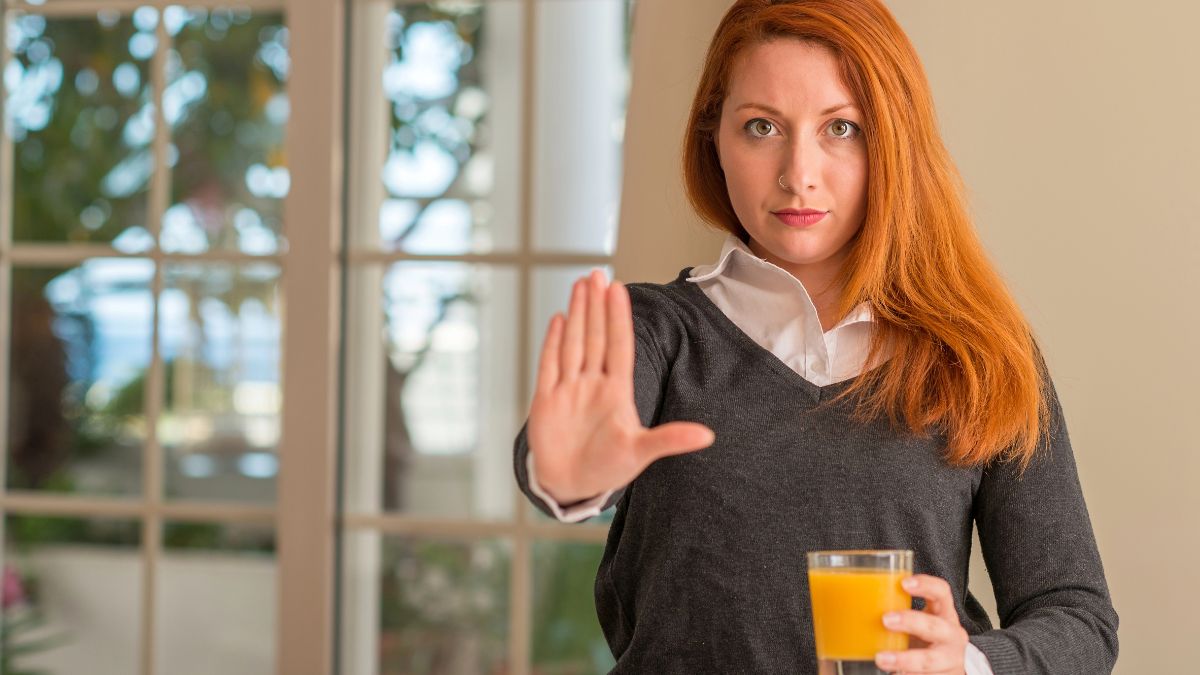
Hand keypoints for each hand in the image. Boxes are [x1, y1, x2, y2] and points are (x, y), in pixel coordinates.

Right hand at [527, 269, 715, 503]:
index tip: (620, 290)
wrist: (572, 485)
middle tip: (597, 274)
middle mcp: (593, 384)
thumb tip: (708, 436)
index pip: (619, 346)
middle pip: (595, 336)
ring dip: (577, 314)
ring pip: (573, 343)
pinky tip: (559, 319)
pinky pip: (550, 365)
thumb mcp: (641, 453)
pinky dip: (552, 343)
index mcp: (617, 392)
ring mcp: (569, 389)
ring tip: (581, 285)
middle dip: (596, 305)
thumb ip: (670, 440)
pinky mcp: (547, 401)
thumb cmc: (608, 468)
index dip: (618, 318)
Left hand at [875, 574, 968, 674]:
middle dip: (911, 622)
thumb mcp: (917, 623)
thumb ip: (896, 612)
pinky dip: (906, 674)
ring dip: (904, 659)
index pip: (941, 592)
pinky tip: (893, 673)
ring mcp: (951, 660)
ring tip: (881, 659)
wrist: (947, 669)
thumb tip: (847, 602)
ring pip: (929, 660)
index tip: (904, 583)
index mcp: (944, 614)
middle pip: (935, 626)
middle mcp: (951, 635)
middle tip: (886, 620)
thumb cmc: (925, 639)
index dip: (926, 585)